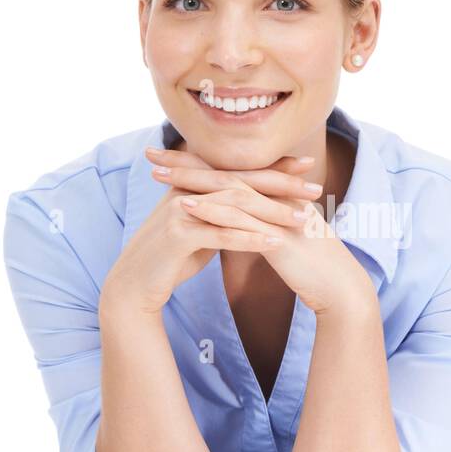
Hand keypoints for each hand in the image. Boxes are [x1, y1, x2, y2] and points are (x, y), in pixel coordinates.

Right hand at [99, 147, 321, 317]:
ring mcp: (179, 210)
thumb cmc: (171, 258)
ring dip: (272, 212)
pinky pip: (220, 234)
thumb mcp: (201, 230)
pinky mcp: (177, 235)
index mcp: (193, 184)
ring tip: (303, 219)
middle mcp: (186, 190)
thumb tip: (250, 207)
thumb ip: (221, 215)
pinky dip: (248, 238)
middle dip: (281, 184)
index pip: (239, 171)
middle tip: (315, 188)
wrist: (134, 286)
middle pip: (241, 182)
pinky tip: (274, 242)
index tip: (307, 165)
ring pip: (234, 207)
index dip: (273, 166)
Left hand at [147, 147, 375, 315]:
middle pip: (226, 172)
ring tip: (159, 176)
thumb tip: (238, 227)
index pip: (231, 172)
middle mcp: (276, 198)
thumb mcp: (283, 240)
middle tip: (152, 154)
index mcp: (275, 196)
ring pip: (230, 189)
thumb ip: (262, 227)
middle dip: (187, 162)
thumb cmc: (313, 268)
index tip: (166, 158)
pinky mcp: (279, 234)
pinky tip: (186, 206)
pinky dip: (212, 209)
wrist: (341, 288)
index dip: (199, 163)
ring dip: (194, 180)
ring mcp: (279, 213)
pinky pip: (241, 218)